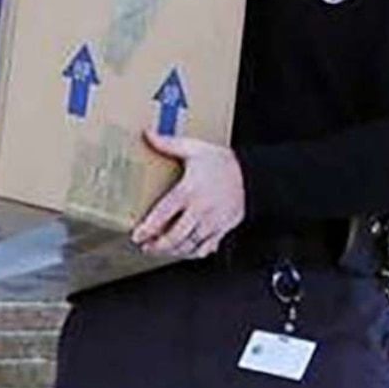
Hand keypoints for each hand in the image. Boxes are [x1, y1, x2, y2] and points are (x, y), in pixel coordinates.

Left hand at [132, 129, 244, 259]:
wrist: (251, 173)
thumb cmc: (222, 162)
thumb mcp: (194, 148)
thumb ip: (168, 143)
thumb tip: (147, 134)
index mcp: (188, 191)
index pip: (163, 215)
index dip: (148, 229)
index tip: (137, 235)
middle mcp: (200, 210)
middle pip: (175, 236)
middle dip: (157, 245)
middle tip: (146, 246)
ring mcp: (212, 222)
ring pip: (189, 245)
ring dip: (172, 251)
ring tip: (160, 249)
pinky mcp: (222, 229)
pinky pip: (206, 248)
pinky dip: (193, 253)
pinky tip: (184, 251)